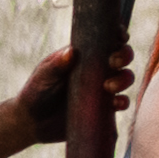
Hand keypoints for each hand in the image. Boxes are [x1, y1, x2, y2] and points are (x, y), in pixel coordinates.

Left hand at [12, 43, 133, 145]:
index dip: (118, 34)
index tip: (120, 36)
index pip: (106, 39)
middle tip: (113, 62)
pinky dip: (123, 102)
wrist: (33, 122)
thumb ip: (56, 65)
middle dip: (124, 55)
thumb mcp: (43, 75)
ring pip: (125, 77)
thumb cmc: (36, 91)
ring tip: (108, 86)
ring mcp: (102, 88)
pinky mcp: (103, 109)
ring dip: (124, 79)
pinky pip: (121, 102)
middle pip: (122, 56)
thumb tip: (72, 52)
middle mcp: (97, 69)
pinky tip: (116, 104)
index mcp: (84, 54)